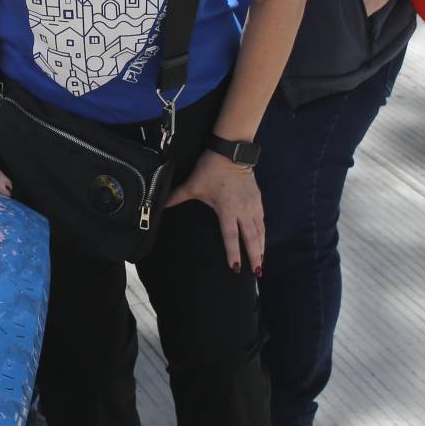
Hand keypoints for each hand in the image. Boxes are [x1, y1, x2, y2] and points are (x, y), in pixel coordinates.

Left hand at [166, 149, 263, 274]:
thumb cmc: (210, 170)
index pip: (230, 235)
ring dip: (261, 247)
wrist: (231, 153)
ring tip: (261, 263)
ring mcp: (253, 205)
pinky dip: (263, 233)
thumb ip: (177, 197)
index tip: (235, 267)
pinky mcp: (258, 200)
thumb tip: (161, 206)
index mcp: (227, 209)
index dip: (233, 252)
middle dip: (254, 256)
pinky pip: (262, 221)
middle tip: (256, 272)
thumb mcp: (193, 185)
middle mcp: (243, 210)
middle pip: (250, 238)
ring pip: (259, 231)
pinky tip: (263, 241)